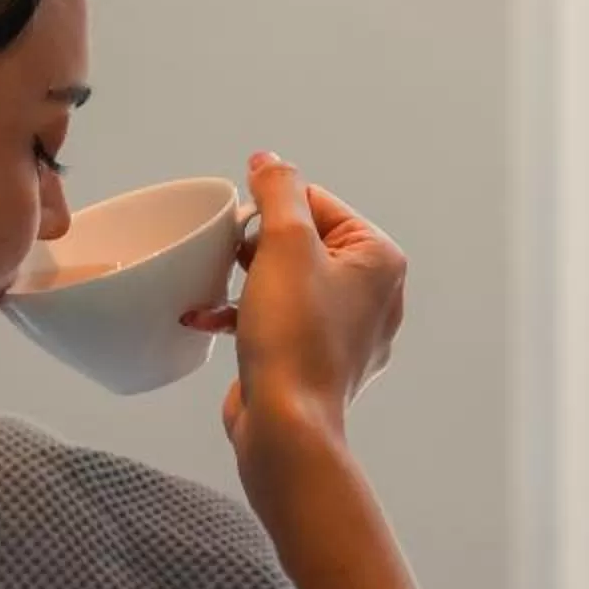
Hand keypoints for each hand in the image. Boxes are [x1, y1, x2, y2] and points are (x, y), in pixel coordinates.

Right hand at [180, 152, 405, 456]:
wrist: (286, 426)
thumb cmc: (294, 338)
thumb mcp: (283, 243)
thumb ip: (278, 191)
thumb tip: (270, 161)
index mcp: (380, 259)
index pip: (319, 203)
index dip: (272, 210)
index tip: (244, 229)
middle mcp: (374, 294)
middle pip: (304, 241)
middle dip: (257, 248)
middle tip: (233, 261)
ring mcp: (347, 332)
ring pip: (288, 282)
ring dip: (245, 281)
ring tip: (217, 286)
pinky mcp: (316, 361)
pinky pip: (281, 320)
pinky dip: (246, 315)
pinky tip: (208, 319)